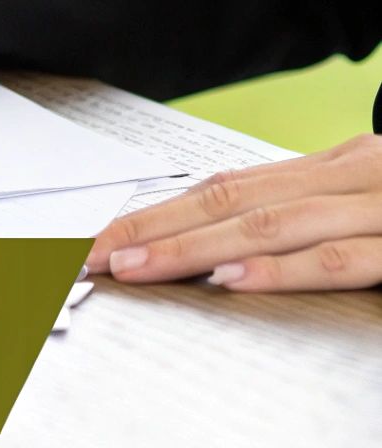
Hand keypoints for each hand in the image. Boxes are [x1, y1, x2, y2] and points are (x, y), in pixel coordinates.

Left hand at [88, 134, 381, 290]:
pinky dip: (279, 269)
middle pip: (232, 201)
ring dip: (193, 248)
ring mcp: (379, 210)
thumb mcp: (369, 198)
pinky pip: (336, 259)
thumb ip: (308, 214)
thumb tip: (228, 242)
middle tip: (93, 255)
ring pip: (270, 225)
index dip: (160, 213)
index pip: (228, 188)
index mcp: (334, 167)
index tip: (104, 239)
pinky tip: (229, 279)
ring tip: (134, 267)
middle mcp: (349, 177)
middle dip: (154, 230)